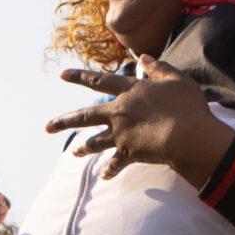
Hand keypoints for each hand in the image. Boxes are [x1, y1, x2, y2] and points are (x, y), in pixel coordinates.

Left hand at [44, 59, 229, 182]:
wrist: (187, 136)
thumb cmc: (186, 106)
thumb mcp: (176, 79)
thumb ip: (159, 67)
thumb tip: (144, 58)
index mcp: (130, 91)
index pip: (100, 81)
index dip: (80, 76)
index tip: (62, 75)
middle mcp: (119, 112)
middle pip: (85, 116)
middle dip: (64, 121)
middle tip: (47, 127)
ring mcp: (121, 134)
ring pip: (94, 142)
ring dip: (83, 148)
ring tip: (73, 153)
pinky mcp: (128, 153)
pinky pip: (115, 164)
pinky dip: (110, 171)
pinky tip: (104, 177)